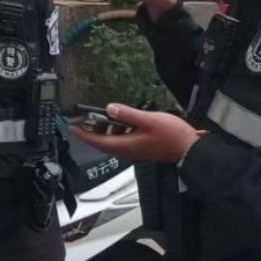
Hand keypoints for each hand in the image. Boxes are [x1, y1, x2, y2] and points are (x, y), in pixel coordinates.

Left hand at [70, 103, 199, 163]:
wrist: (189, 150)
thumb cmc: (171, 136)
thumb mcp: (148, 120)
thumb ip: (128, 115)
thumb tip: (109, 109)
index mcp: (125, 146)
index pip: (97, 141)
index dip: (83, 133)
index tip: (72, 126)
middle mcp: (126, 151)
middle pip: (102, 142)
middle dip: (90, 130)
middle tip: (82, 118)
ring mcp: (133, 150)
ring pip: (112, 141)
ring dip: (104, 129)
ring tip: (101, 115)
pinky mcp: (140, 147)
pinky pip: (121, 140)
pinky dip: (116, 130)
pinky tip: (121, 120)